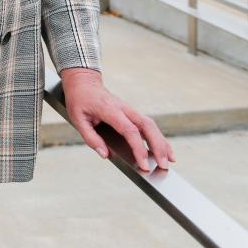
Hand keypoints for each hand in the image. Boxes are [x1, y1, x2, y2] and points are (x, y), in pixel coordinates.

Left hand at [60, 67, 175, 172]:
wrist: (83, 82)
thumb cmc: (79, 100)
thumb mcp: (77, 119)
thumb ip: (91, 138)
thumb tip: (105, 154)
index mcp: (110, 110)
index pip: (129, 131)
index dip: (139, 148)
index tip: (144, 165)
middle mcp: (124, 108)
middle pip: (147, 126)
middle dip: (158, 146)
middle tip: (164, 165)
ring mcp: (129, 110)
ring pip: (151, 125)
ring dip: (162, 142)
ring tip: (169, 160)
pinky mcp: (131, 113)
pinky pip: (148, 125)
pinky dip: (157, 137)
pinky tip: (164, 150)